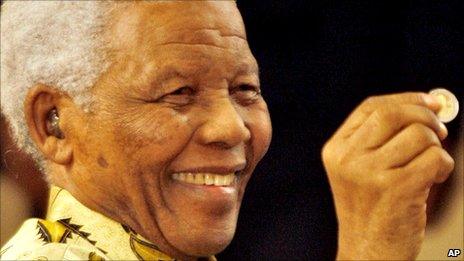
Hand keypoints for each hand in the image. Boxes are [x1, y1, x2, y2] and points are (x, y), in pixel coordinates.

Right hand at [322, 92, 454, 259]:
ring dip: (436, 148)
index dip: (405, 99)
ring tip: (430, 168)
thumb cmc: (371, 210)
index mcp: (336, 150)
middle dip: (425, 115)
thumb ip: (381, 139)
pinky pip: (435, 158)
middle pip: (393, 114)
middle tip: (439, 130)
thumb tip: (427, 105)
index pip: (371, 107)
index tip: (430, 101)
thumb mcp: (359, 170)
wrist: (368, 253)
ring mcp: (369, 173)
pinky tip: (434, 181)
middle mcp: (348, 159)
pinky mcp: (396, 188)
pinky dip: (444, 167)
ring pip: (419, 135)